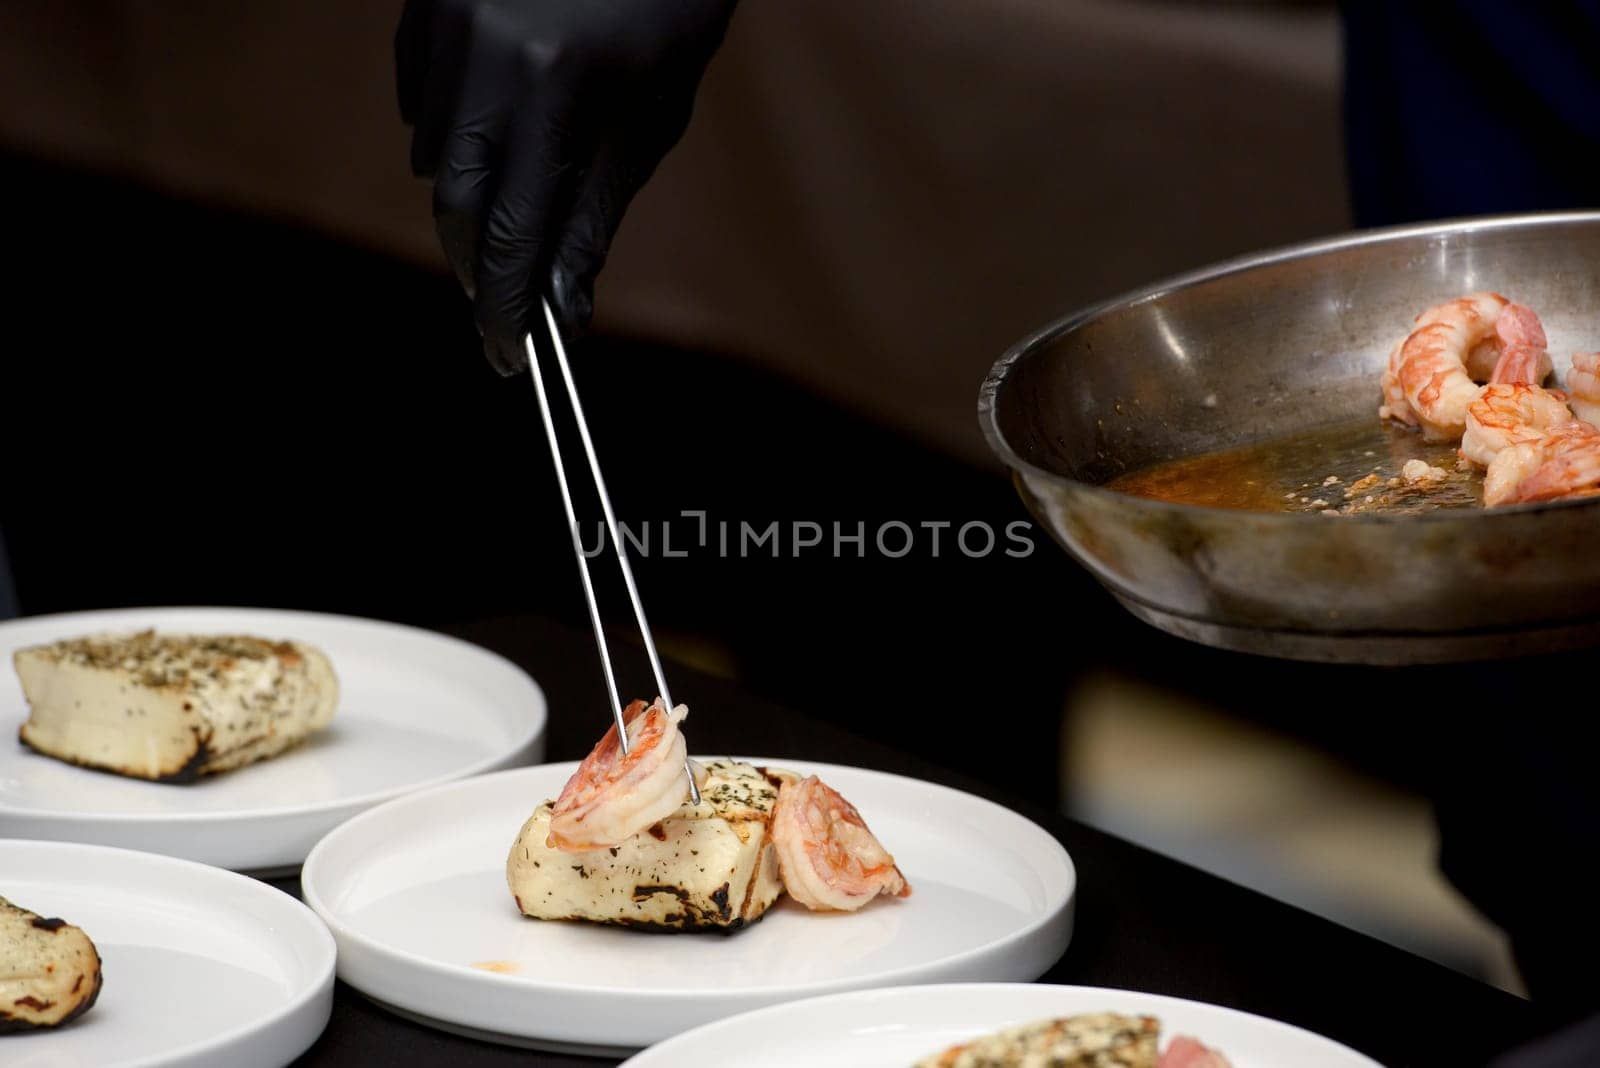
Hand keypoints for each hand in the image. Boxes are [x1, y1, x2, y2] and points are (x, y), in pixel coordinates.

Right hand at [396, 0, 736, 372]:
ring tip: (516, 204)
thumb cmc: (666, 10)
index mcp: (554, 85)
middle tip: (508, 304)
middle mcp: (482, 53)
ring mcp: (442, 22)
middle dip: (481, 266)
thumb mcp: (650, 116)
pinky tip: (494, 131)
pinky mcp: (423, 5)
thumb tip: (565, 306)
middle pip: (454, 204)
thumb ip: (596, 211)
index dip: (507, 306)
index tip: (509, 359)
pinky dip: (450, 136)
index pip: (512, 232)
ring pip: (432, 155)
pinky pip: (419, 101)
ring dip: (469, 200)